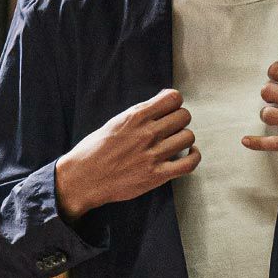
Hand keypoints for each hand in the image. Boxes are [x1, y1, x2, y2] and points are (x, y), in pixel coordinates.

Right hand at [55, 87, 198, 219]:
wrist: (83, 178)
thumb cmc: (95, 150)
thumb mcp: (115, 122)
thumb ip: (139, 114)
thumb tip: (162, 102)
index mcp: (135, 116)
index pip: (173, 98)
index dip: (175, 103)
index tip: (170, 110)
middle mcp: (147, 133)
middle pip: (183, 116)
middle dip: (180, 121)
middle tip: (172, 129)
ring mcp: (153, 155)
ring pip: (188, 137)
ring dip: (185, 139)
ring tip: (176, 143)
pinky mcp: (157, 175)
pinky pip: (189, 163)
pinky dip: (194, 157)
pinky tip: (189, 154)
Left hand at [242, 60, 277, 162]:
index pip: (277, 70)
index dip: (274, 74)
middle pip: (268, 91)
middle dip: (269, 95)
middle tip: (277, 100)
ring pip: (268, 114)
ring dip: (269, 115)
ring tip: (277, 117)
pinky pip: (274, 143)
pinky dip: (257, 143)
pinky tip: (246, 141)